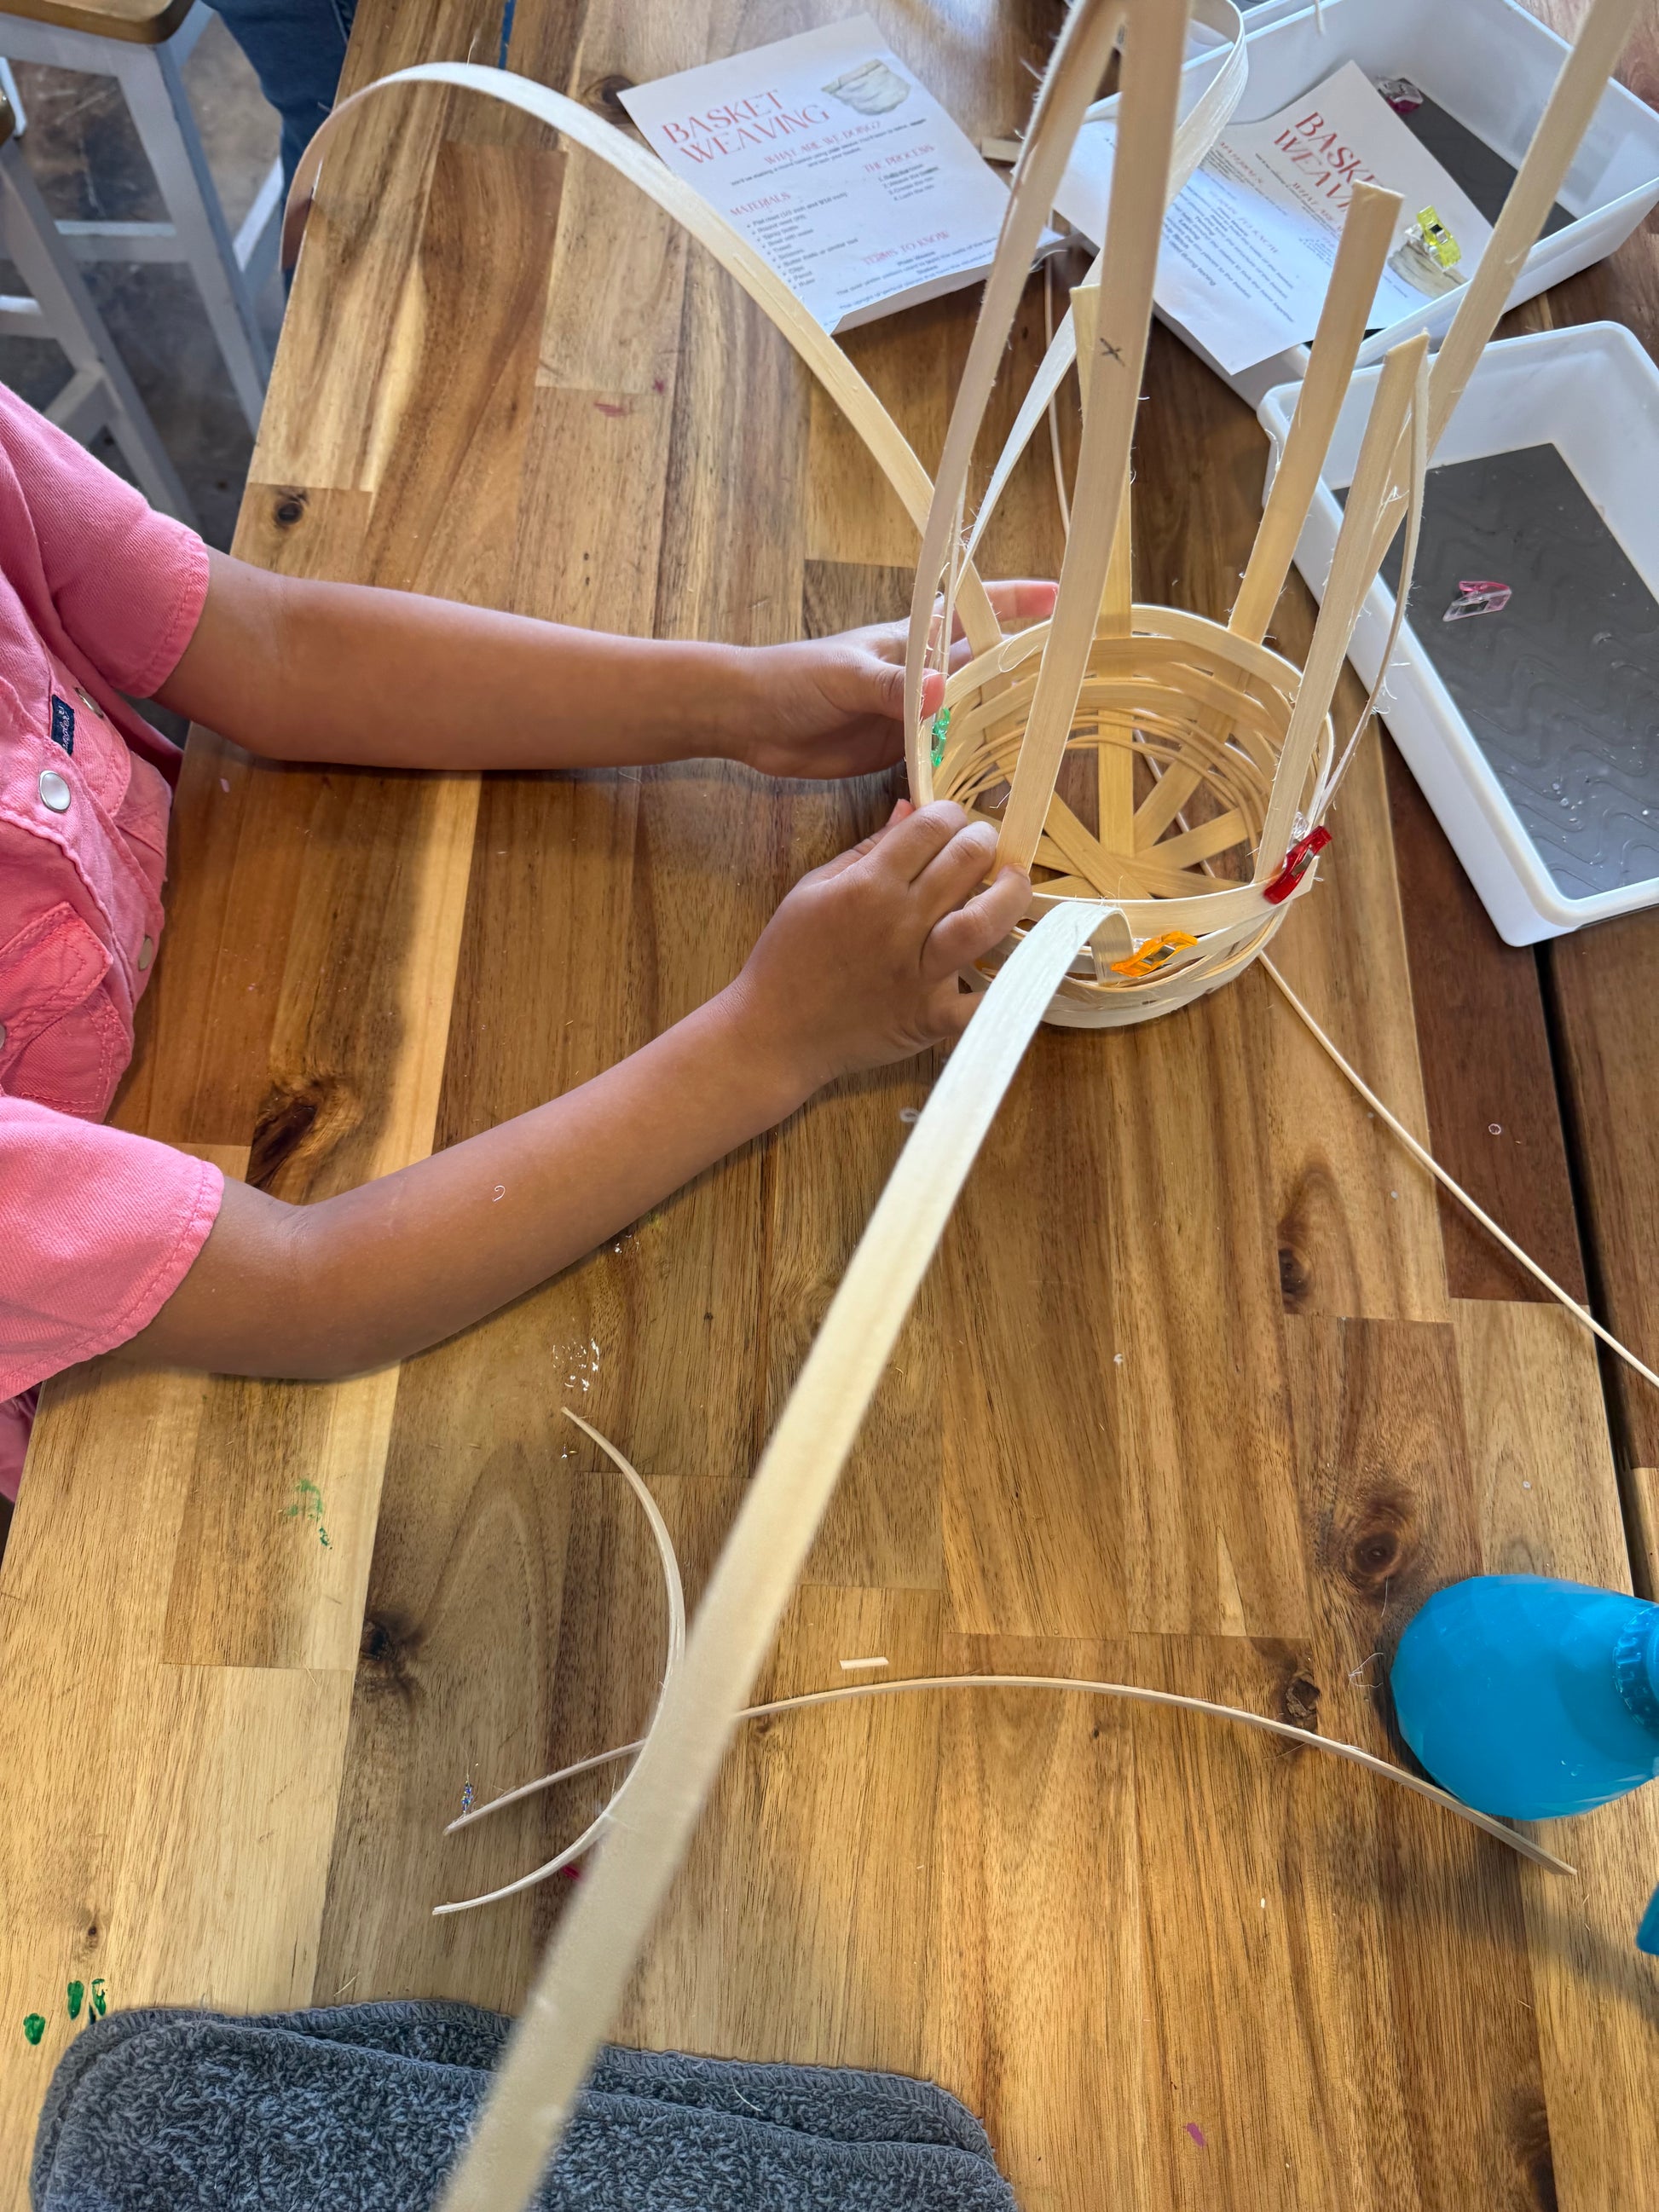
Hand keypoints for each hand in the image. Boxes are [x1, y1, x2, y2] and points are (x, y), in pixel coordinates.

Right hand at [719, 800, 1030, 1096]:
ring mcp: (919, 972)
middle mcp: (899, 923)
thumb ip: (866, 848)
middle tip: (983, 844)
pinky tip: (1019, 967)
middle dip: (982, 840)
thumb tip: (910, 809)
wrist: (774, 1032)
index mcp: (867, 886)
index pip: (929, 828)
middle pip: (964, 862)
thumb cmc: (788, 957)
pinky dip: (1004, 990)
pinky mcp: (929, 1017)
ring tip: (1013, 883)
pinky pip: (980, 1004)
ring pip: (983, 923)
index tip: (952, 819)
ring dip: (1010, 894)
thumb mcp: (813, 888)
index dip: (949, 813)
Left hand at [730, 578, 1057, 780]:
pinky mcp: (898, 749)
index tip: (1060, 600)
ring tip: (1048, 734)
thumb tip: (942, 693)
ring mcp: (912, 713)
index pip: (972, 611)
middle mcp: (921, 675)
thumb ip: (893, 687)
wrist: (749, 719)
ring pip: (969, 715)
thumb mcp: (846, 677)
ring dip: (1001, 723)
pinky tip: (995, 779)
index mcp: (911, 640)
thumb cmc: (793, 678)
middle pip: (984, 666)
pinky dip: (967, 764)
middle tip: (1073, 680)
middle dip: (1025, 667)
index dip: (1016, 602)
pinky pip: (944, 755)